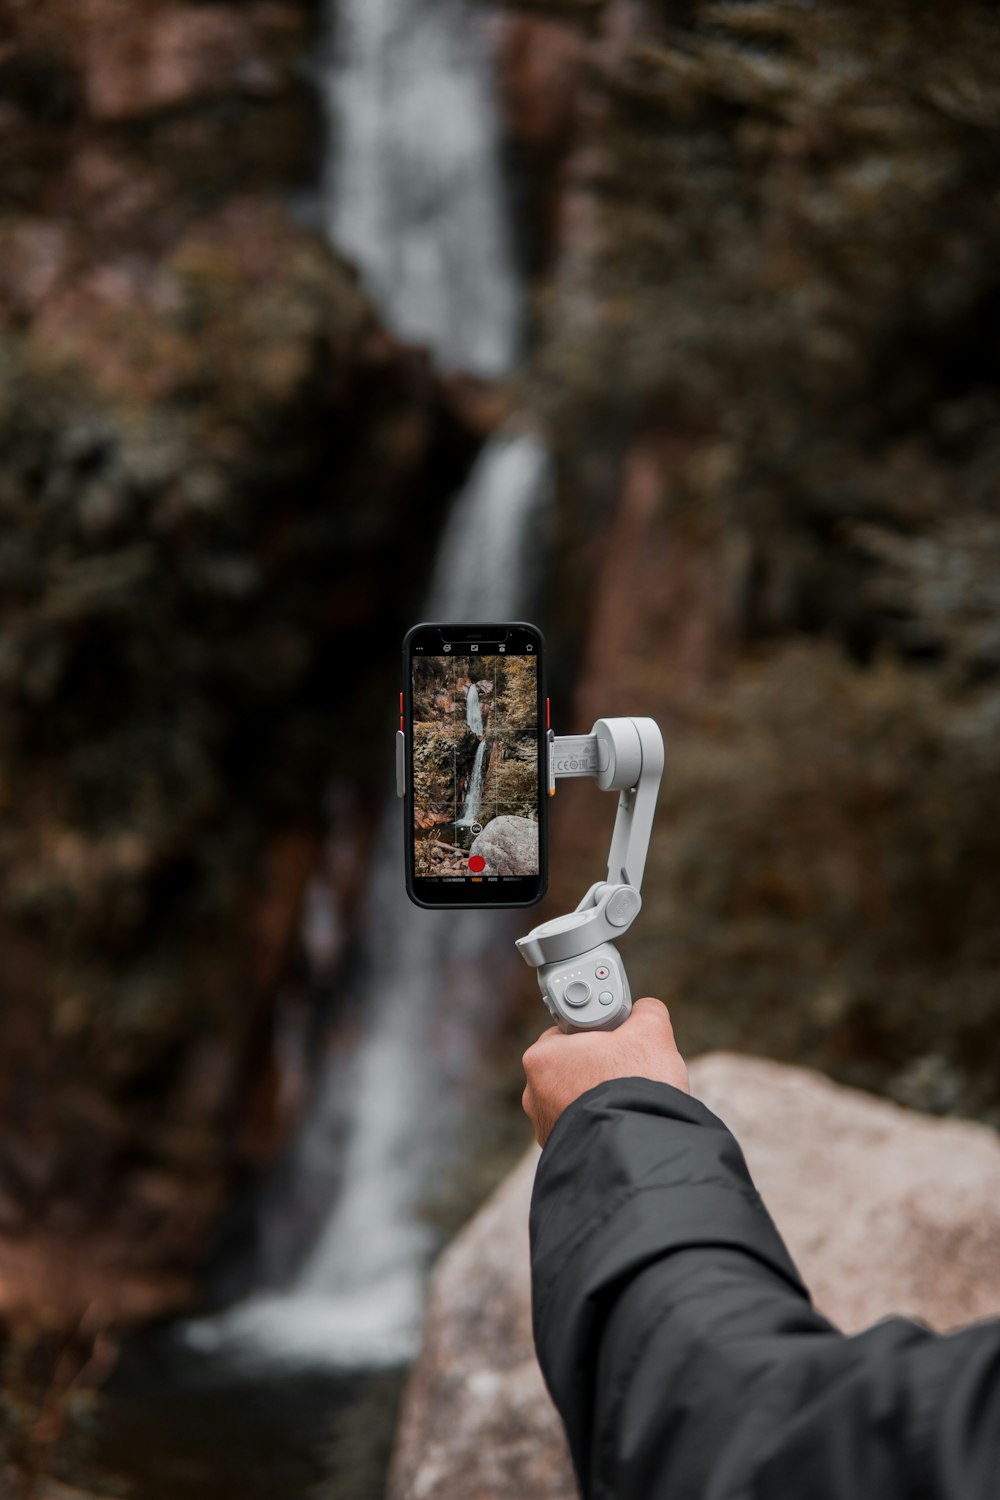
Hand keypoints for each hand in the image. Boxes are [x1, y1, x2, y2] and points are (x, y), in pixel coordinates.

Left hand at [522, 996, 689, 1146]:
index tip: (618, 1039)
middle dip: (599, 1067)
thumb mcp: (650, 1032)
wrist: (637, 1150)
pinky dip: (600, 1123)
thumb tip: (645, 1011)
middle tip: (628, 1069)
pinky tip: (623, 1122)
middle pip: (572, 1067)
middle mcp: (533, 1093)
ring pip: (576, 1099)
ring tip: (628, 1099)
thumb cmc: (634, 1087)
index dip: (598, 1033)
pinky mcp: (560, 1152)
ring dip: (598, 1097)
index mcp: (542, 1057)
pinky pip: (583, 1127)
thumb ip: (645, 1012)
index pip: (568, 1032)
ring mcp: (545, 1126)